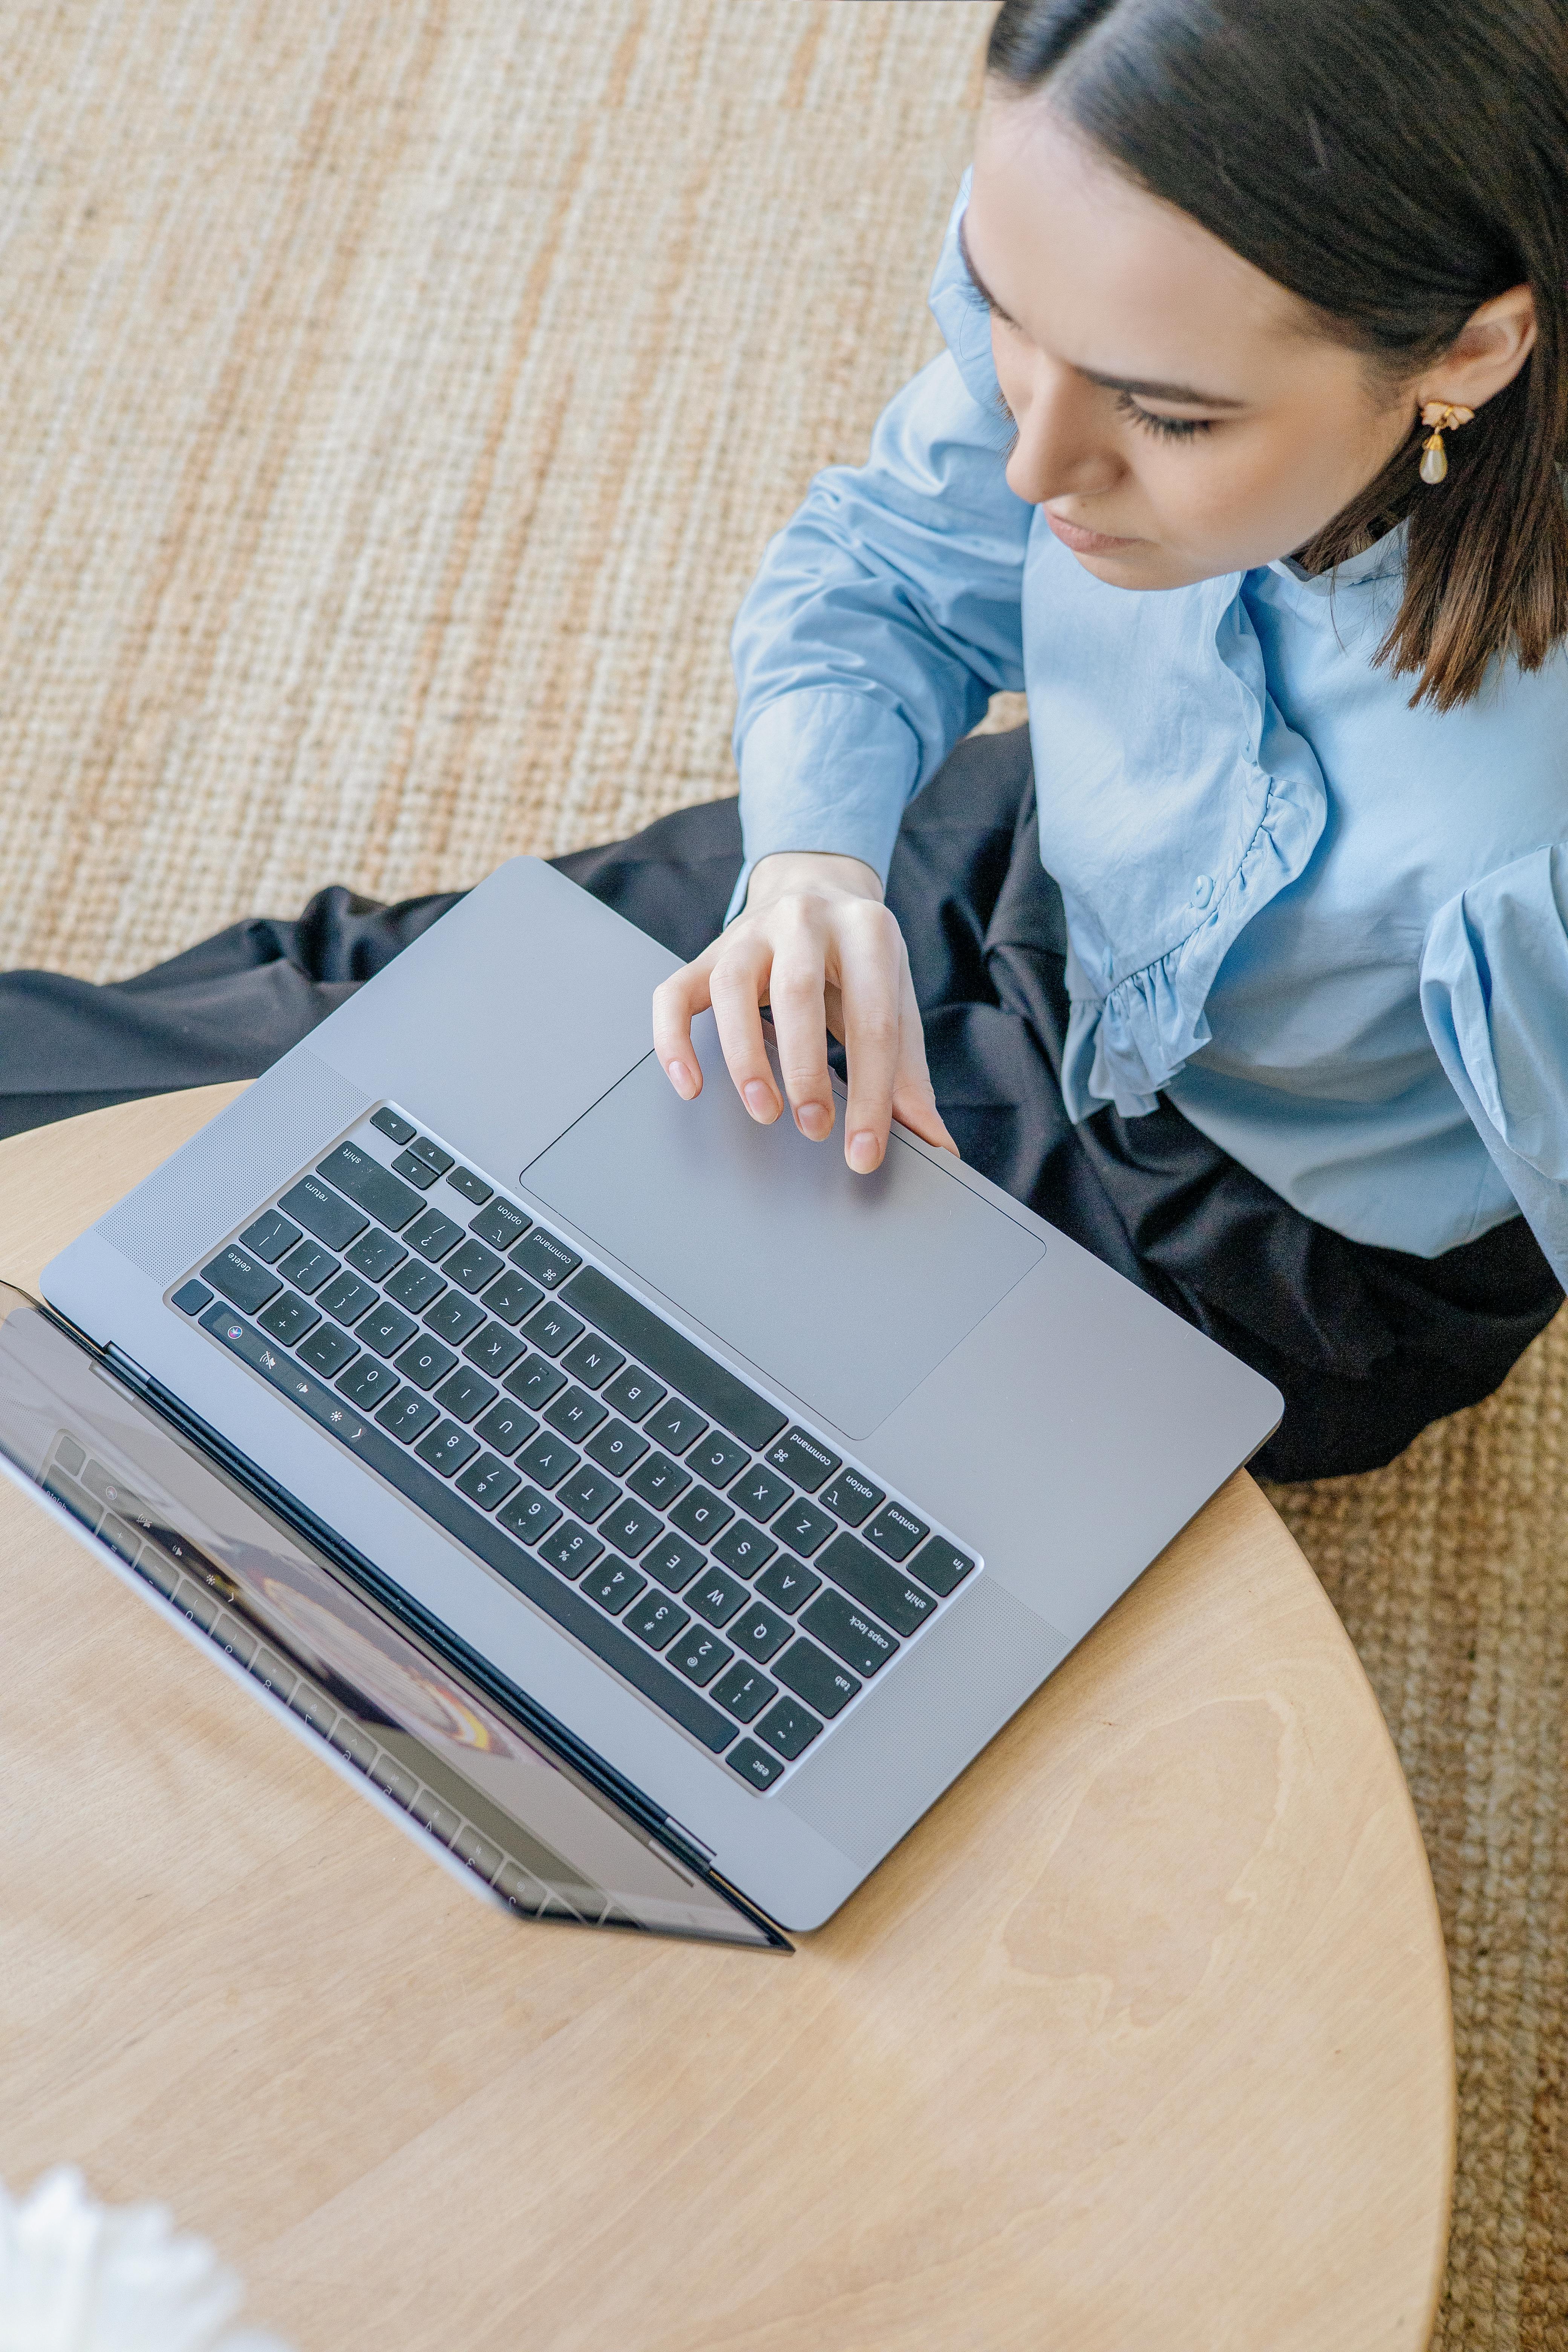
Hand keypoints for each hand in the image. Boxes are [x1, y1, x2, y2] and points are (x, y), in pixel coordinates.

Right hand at [651, 850, 956, 1173]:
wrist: (813, 885)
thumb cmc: (858, 959)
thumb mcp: (895, 999)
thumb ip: (909, 1073)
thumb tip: (937, 1144)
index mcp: (867, 930)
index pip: (872, 1021)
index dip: (872, 1094)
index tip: (864, 1152)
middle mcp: (804, 921)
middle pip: (796, 993)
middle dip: (805, 1070)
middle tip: (814, 1129)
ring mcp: (749, 933)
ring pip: (730, 989)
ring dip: (745, 1057)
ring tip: (764, 1111)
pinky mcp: (707, 953)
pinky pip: (674, 994)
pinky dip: (674, 1041)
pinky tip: (689, 1085)